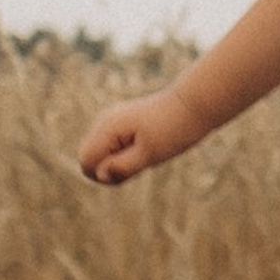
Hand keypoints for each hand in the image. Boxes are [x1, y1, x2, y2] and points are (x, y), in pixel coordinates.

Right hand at [77, 89, 207, 186]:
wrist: (193, 105)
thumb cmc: (174, 129)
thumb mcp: (150, 154)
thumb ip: (123, 167)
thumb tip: (100, 175)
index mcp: (108, 127)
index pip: (86, 161)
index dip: (104, 175)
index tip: (132, 170)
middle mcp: (104, 121)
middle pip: (89, 158)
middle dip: (109, 170)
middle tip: (140, 164)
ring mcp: (111, 121)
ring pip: (100, 154)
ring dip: (117, 163)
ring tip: (144, 156)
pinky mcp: (120, 124)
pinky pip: (111, 148)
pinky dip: (123, 155)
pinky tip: (143, 150)